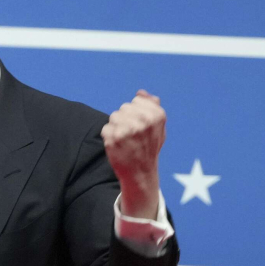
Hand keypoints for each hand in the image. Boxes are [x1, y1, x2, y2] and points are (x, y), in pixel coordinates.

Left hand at [100, 90, 165, 219]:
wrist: (141, 173)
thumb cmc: (149, 147)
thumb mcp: (158, 127)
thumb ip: (151, 106)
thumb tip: (140, 92)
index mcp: (156, 116)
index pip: (136, 101)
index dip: (137, 112)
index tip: (141, 126)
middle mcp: (143, 122)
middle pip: (124, 108)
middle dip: (125, 119)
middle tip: (133, 135)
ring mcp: (127, 130)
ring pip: (113, 117)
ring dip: (116, 127)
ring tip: (125, 140)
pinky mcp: (113, 139)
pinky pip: (105, 128)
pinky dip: (108, 136)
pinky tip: (118, 146)